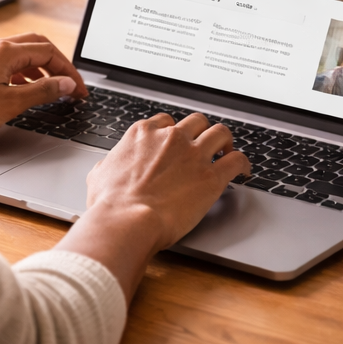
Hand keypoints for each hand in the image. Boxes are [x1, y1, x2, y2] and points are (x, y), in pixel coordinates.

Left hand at [0, 34, 87, 143]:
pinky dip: (21, 73)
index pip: (48, 52)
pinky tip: (24, 88)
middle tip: (70, 85)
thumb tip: (66, 84)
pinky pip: (5, 62)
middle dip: (57, 65)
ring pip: (20, 54)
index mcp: (4, 51)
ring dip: (40, 69)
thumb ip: (43, 91)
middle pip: (36, 47)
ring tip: (52, 89)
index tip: (79, 89)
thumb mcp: (11, 103)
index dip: (69, 71)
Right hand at [57, 112, 248, 301]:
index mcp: (144, 134)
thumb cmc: (110, 204)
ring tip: (227, 151)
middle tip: (206, 144)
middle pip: (197, 122)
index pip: (167, 122)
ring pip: (220, 133)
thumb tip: (106, 167)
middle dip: (202, 132)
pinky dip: (243, 163)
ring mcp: (194, 155)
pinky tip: (244, 170)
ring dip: (226, 142)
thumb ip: (108, 165)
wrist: (126, 221)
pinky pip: (237, 160)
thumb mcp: (98, 175)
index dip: (175, 132)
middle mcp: (171, 138)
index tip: (179, 142)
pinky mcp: (212, 177)